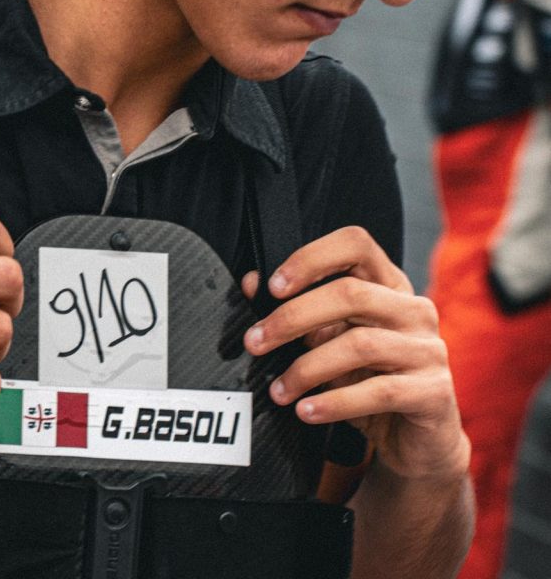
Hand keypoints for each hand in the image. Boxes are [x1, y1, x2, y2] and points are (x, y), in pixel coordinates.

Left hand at [241, 226, 469, 482]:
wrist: (415, 442)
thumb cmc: (366, 381)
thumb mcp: (328, 343)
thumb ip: (297, 312)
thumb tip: (252, 283)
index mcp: (388, 285)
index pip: (355, 244)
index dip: (311, 258)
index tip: (273, 287)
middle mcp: (414, 309)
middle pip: (350, 293)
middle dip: (293, 317)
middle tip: (255, 342)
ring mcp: (428, 349)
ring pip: (360, 344)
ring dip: (307, 368)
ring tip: (278, 390)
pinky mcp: (434, 392)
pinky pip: (379, 392)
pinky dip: (335, 402)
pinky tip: (306, 410)